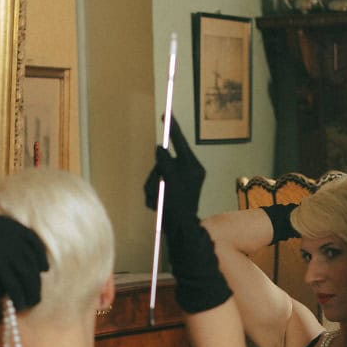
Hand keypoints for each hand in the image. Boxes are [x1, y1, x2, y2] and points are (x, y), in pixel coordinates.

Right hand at [0, 207, 48, 308]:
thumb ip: (10, 253)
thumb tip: (22, 269)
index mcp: (19, 231)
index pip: (38, 251)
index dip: (42, 264)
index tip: (42, 272)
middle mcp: (18, 242)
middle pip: (34, 270)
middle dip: (35, 287)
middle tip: (34, 299)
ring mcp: (9, 253)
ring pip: (26, 280)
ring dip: (28, 296)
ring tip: (26, 305)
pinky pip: (13, 286)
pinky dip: (17, 298)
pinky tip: (17, 305)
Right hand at [143, 117, 205, 233]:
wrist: (179, 233)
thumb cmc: (178, 208)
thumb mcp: (170, 181)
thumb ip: (165, 162)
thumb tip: (160, 148)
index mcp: (194, 167)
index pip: (181, 142)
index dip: (172, 128)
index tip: (166, 113)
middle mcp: (189, 172)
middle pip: (165, 161)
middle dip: (156, 174)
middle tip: (158, 187)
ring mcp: (180, 182)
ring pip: (158, 174)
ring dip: (152, 187)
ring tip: (157, 200)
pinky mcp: (172, 192)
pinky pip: (156, 185)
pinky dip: (153, 194)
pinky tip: (157, 204)